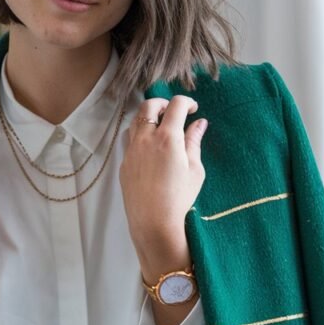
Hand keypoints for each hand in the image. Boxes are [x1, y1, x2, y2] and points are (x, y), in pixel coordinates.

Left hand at [119, 95, 207, 252]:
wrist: (153, 222)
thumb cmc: (179, 198)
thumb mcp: (195, 169)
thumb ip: (194, 142)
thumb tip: (199, 123)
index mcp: (168, 138)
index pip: (176, 105)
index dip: (187, 102)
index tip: (193, 109)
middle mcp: (146, 139)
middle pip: (149, 105)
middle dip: (163, 103)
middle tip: (174, 112)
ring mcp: (131, 150)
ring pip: (135, 121)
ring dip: (148, 117)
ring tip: (161, 128)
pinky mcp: (124, 163)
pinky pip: (129, 140)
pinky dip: (140, 135)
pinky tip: (150, 148)